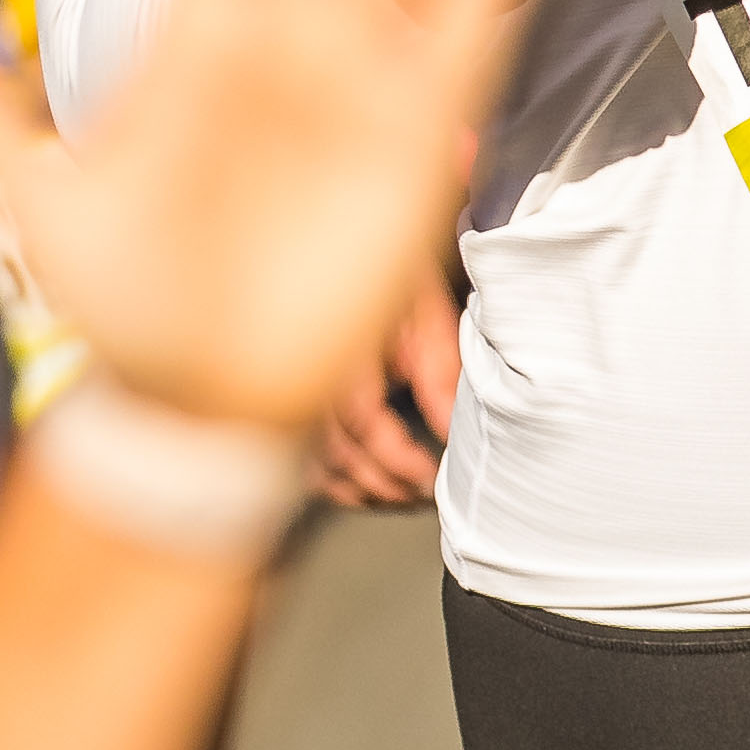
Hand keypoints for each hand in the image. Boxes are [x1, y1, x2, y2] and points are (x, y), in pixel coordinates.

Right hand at [315, 275, 460, 507]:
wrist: (353, 254)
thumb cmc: (394, 277)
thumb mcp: (426, 310)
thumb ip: (439, 371)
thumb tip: (451, 430)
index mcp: (342, 345)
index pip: (361, 419)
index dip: (398, 458)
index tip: (432, 475)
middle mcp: (310, 370)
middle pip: (338, 450)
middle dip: (387, 483)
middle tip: (427, 493)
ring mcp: (299, 388)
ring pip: (318, 461)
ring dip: (363, 489)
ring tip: (404, 496)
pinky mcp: (299, 402)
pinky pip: (304, 459)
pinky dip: (335, 483)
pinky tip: (368, 488)